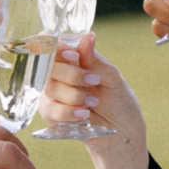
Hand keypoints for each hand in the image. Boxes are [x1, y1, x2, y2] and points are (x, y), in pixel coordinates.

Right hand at [41, 35, 148, 168]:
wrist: (121, 131)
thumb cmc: (119, 101)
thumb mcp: (113, 78)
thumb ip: (95, 60)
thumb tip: (87, 37)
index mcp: (72, 57)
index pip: (50, 43)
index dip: (56, 47)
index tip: (75, 57)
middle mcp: (58, 72)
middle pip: (47, 65)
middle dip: (71, 75)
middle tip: (93, 81)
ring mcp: (52, 92)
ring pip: (49, 88)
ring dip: (73, 96)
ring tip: (93, 103)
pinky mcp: (50, 113)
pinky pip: (50, 109)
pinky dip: (68, 112)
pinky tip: (84, 114)